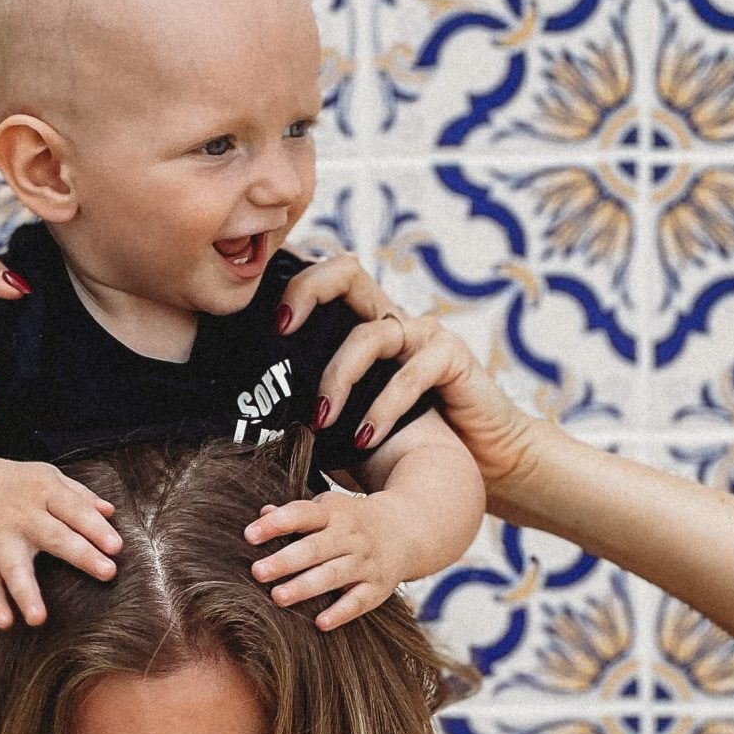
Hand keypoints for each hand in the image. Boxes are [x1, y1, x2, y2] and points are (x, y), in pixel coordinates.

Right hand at [0, 454, 120, 628]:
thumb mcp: (49, 478)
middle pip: (54, 536)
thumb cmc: (19, 486)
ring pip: (13, 566)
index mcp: (44, 491)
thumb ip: (80, 496)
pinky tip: (6, 621)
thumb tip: (111, 512)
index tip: (116, 547)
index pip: (75, 509)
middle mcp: (21, 514)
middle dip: (81, 554)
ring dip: (25, 592)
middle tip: (107, 573)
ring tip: (39, 619)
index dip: (96, 527)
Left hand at [245, 488, 408, 630]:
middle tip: (257, 571)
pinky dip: (341, 612)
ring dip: (306, 586)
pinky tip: (320, 623)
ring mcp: (366, 562)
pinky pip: (359, 600)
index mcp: (333, 514)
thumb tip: (263, 513)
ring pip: (334, 575)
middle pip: (315, 548)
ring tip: (278, 597)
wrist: (408, 528)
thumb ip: (296, 515)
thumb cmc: (352, 521)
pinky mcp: (378, 587)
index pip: (303, 514)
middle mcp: (350, 537)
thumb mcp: (328, 509)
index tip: (249, 536)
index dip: (277, 524)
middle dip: (286, 560)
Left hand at [279, 253, 538, 515]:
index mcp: (364, 326)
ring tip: (321, 419)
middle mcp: (393, 320)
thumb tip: (250, 423)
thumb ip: (316, 408)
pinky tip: (365, 438)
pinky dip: (383, 407)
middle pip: (347, 273)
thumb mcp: (352, 420)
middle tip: (282, 330)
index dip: (293, 286)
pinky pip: (412, 372)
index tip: (266, 323)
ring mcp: (424, 335)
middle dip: (308, 292)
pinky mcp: (452, 358)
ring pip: (370, 333)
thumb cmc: (409, 443)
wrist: (483, 460)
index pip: (325, 282)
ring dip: (339, 376)